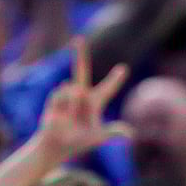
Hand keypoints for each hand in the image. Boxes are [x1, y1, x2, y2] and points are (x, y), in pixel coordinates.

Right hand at [34, 37, 130, 162]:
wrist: (57, 147)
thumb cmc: (79, 144)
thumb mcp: (98, 138)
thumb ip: (113, 132)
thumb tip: (131, 133)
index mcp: (94, 104)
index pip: (107, 89)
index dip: (115, 79)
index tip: (123, 68)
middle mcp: (81, 97)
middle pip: (81, 72)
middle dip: (80, 56)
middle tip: (79, 39)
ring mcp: (66, 97)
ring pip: (75, 90)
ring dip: (75, 104)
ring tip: (71, 117)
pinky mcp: (54, 99)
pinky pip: (63, 94)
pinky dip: (65, 103)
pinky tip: (61, 113)